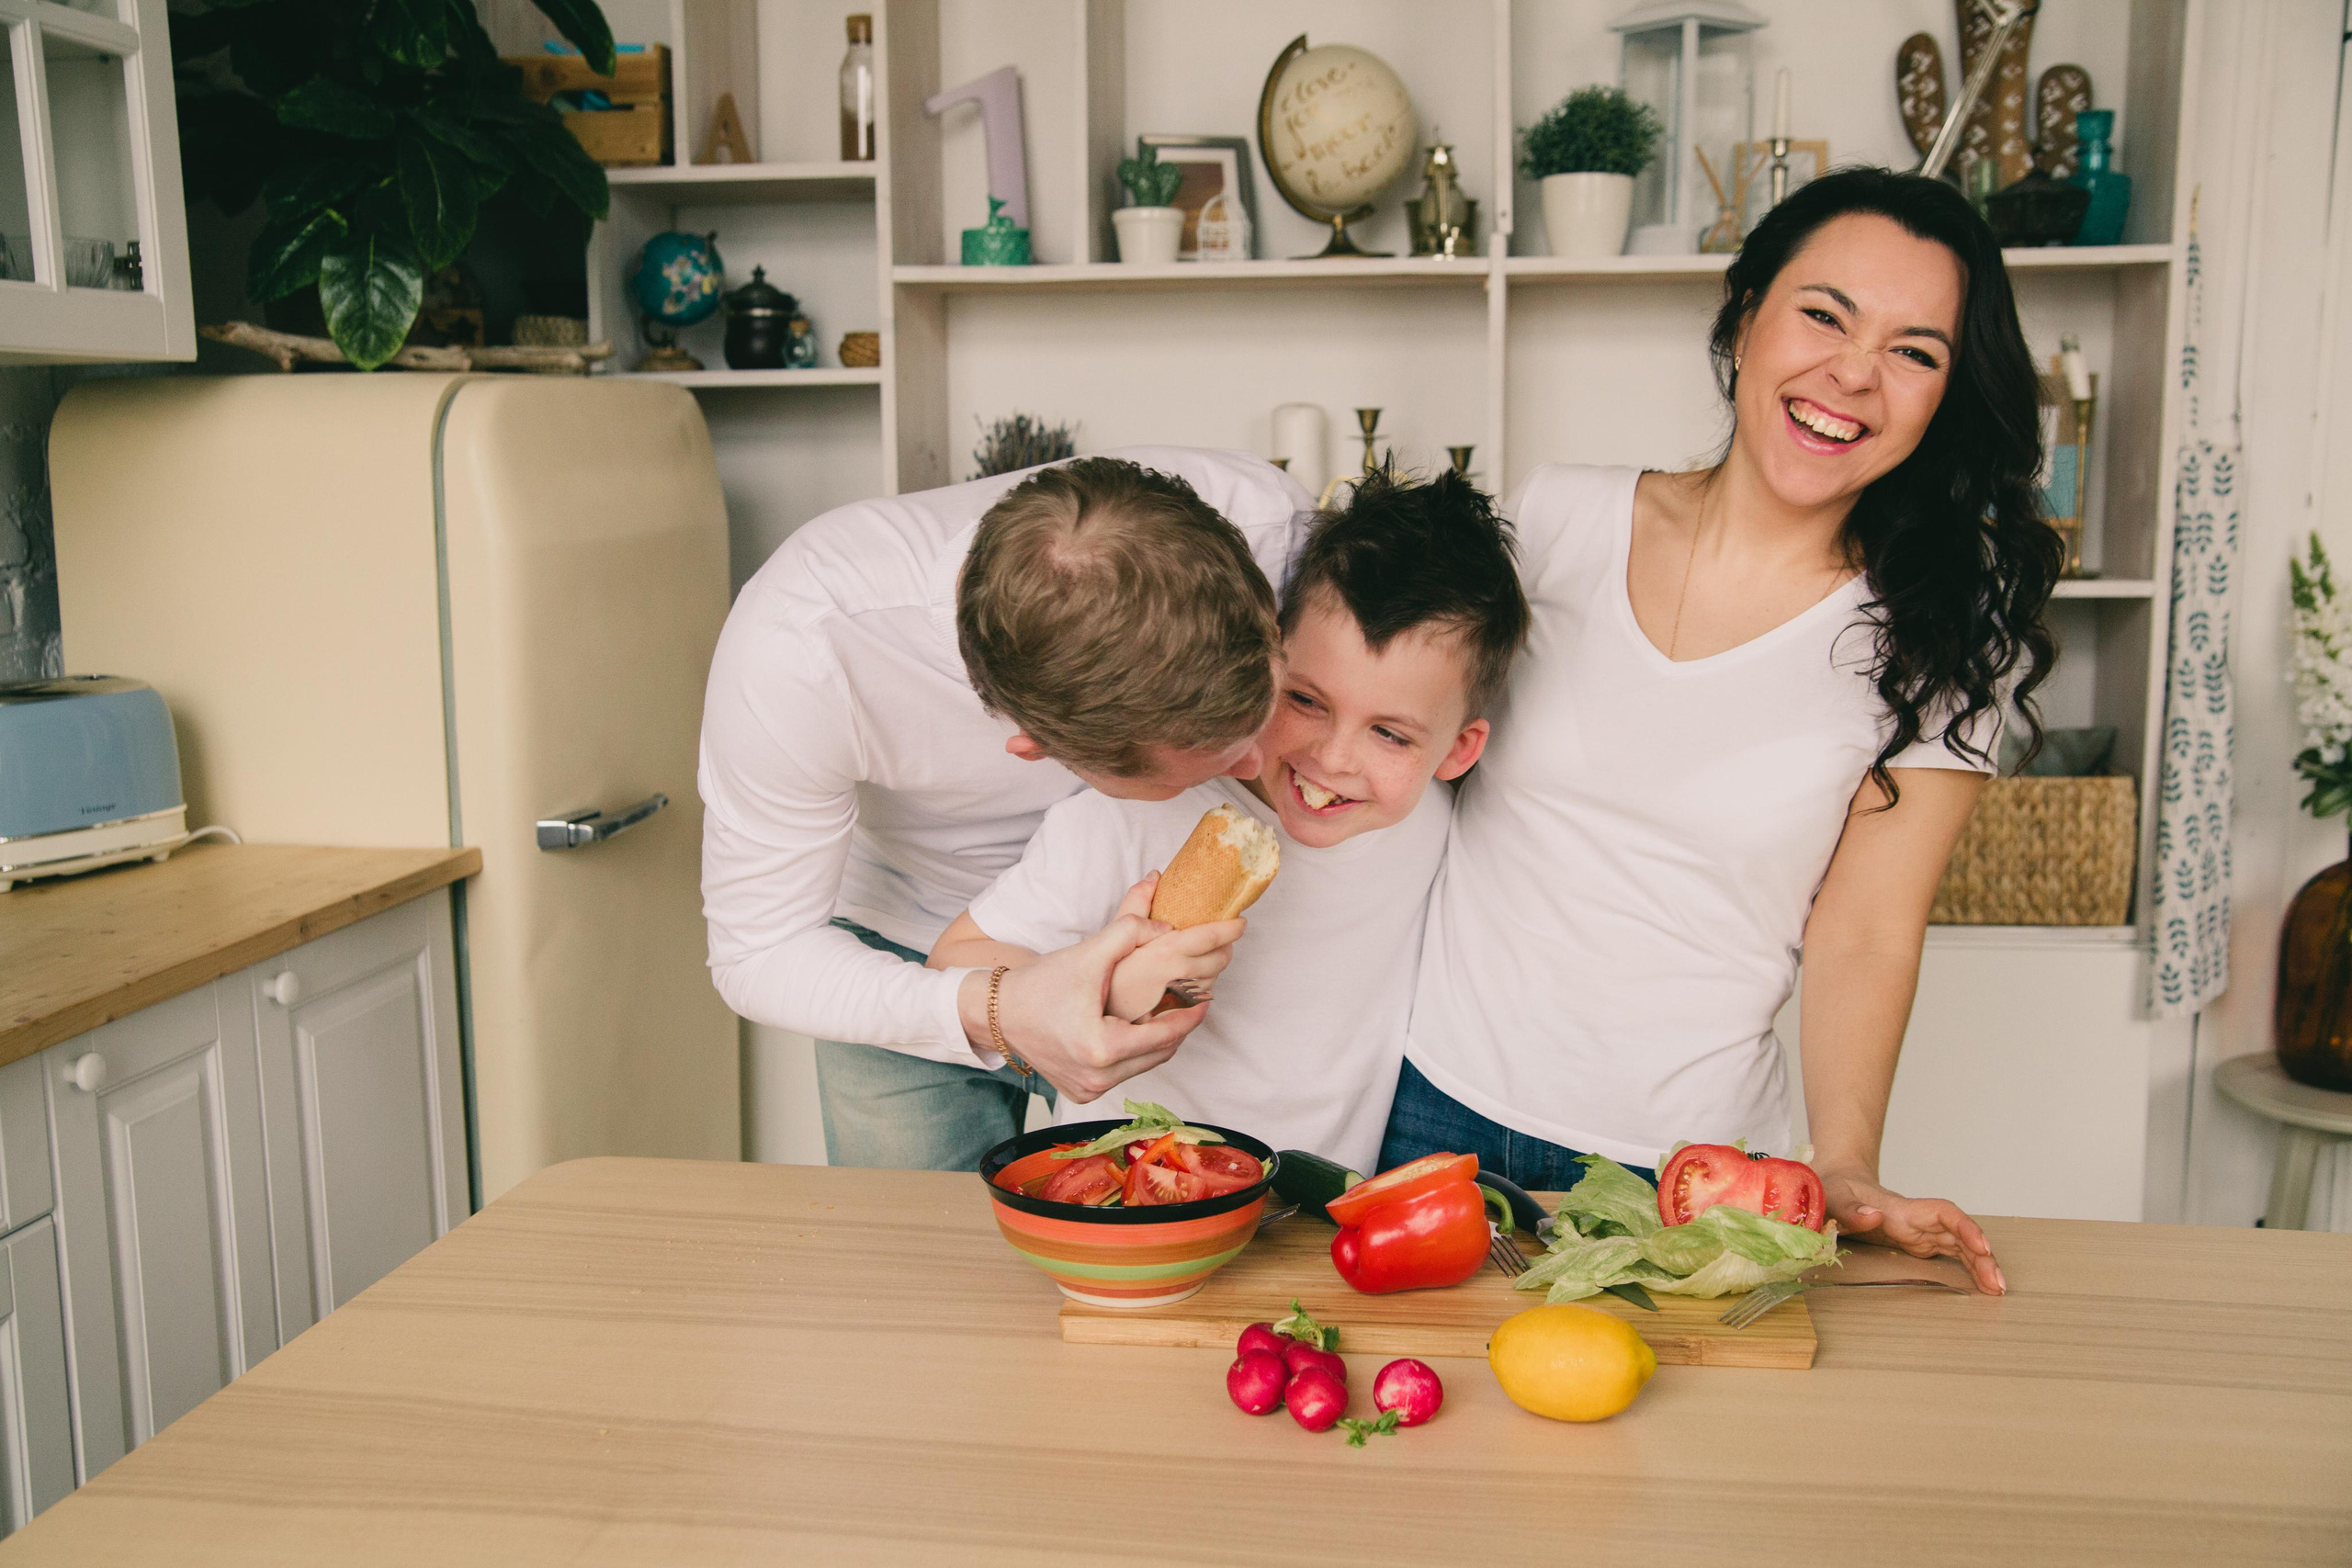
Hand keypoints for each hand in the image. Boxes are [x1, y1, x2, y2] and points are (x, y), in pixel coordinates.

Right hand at [956, 876, 1210, 1102]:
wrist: (997, 1013)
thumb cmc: (1039, 984)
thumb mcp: (1087, 953)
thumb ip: (1129, 931)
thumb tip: (1168, 928)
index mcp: (1102, 1049)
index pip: (1165, 1035)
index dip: (1190, 1015)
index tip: (1207, 999)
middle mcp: (1097, 1078)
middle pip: (1158, 1054)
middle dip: (1177, 1027)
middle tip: (1192, 1003)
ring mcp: (1088, 1090)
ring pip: (1142, 1065)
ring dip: (1157, 1041)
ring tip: (1170, 1013)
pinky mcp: (1081, 1093)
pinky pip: (1122, 1073)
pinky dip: (1133, 1053)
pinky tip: (1138, 1029)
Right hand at [1107, 878, 1245, 1019]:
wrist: (1097, 1016)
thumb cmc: (1105, 975)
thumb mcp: (1117, 934)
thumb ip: (1137, 902)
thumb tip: (1154, 876)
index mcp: (1168, 951)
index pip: (1213, 937)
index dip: (1232, 928)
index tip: (1240, 922)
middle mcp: (1181, 975)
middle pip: (1221, 958)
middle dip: (1225, 946)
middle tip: (1220, 938)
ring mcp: (1183, 998)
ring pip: (1214, 978)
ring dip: (1213, 967)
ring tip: (1201, 958)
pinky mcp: (1182, 1014)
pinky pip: (1203, 998)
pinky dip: (1202, 986)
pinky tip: (1188, 980)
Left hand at [1820, 1166, 2004, 1293]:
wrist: (1838, 1184)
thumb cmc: (1834, 1189)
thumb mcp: (1832, 1197)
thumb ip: (1850, 1210)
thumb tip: (1874, 1216)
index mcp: (1901, 1209)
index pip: (1944, 1213)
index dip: (1965, 1228)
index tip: (1982, 1246)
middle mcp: (1919, 1219)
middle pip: (1960, 1233)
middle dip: (1982, 1256)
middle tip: (1997, 1284)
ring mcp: (1922, 1231)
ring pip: (1960, 1246)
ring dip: (1980, 1265)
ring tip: (1997, 1289)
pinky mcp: (1920, 1242)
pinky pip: (1951, 1254)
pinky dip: (1968, 1267)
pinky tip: (1982, 1284)